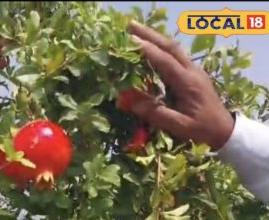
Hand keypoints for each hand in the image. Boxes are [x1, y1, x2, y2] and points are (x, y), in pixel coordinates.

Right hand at [122, 20, 234, 149]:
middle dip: (149, 34)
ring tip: (136, 30)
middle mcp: (192, 71)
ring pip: (174, 47)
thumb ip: (155, 113)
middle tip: (130, 25)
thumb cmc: (201, 128)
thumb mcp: (178, 125)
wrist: (224, 128)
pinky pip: (175, 53)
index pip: (166, 61)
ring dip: (155, 37)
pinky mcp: (192, 72)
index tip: (130, 41)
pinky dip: (160, 45)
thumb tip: (128, 100)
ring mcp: (193, 69)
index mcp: (188, 83)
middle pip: (170, 46)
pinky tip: (151, 44)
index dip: (148, 50)